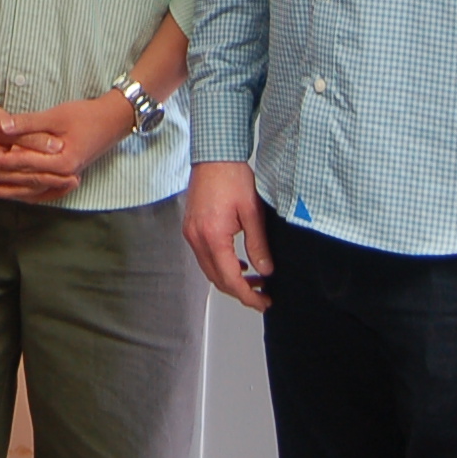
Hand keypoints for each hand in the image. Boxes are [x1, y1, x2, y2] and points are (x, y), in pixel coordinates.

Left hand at [0, 94, 132, 202]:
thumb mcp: (56, 115)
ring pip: (34, 190)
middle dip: (2, 180)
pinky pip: (45, 190)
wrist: (113, 121)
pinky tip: (16, 193)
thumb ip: (28, 123)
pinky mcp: (69, 175)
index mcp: (62, 161)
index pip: (25, 164)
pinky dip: (29, 192)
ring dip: (12, 190)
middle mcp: (65, 174)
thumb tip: (2, 127)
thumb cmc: (86, 115)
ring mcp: (68, 177)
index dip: (2, 160)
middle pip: (27, 181)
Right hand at [183, 160, 277, 309]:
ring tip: (254, 280)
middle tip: (262, 295)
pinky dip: (220, 266)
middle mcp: (197, 237)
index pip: (229, 278)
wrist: (214, 155)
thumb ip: (258, 245)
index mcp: (212, 235)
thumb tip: (265, 270)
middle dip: (240, 292)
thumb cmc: (232, 176)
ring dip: (230, 279)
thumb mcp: (253, 212)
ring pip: (209, 270)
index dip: (247, 295)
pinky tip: (237, 263)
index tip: (263, 301)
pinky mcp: (191, 228)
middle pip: (217, 279)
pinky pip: (204, 257)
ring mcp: (191, 233)